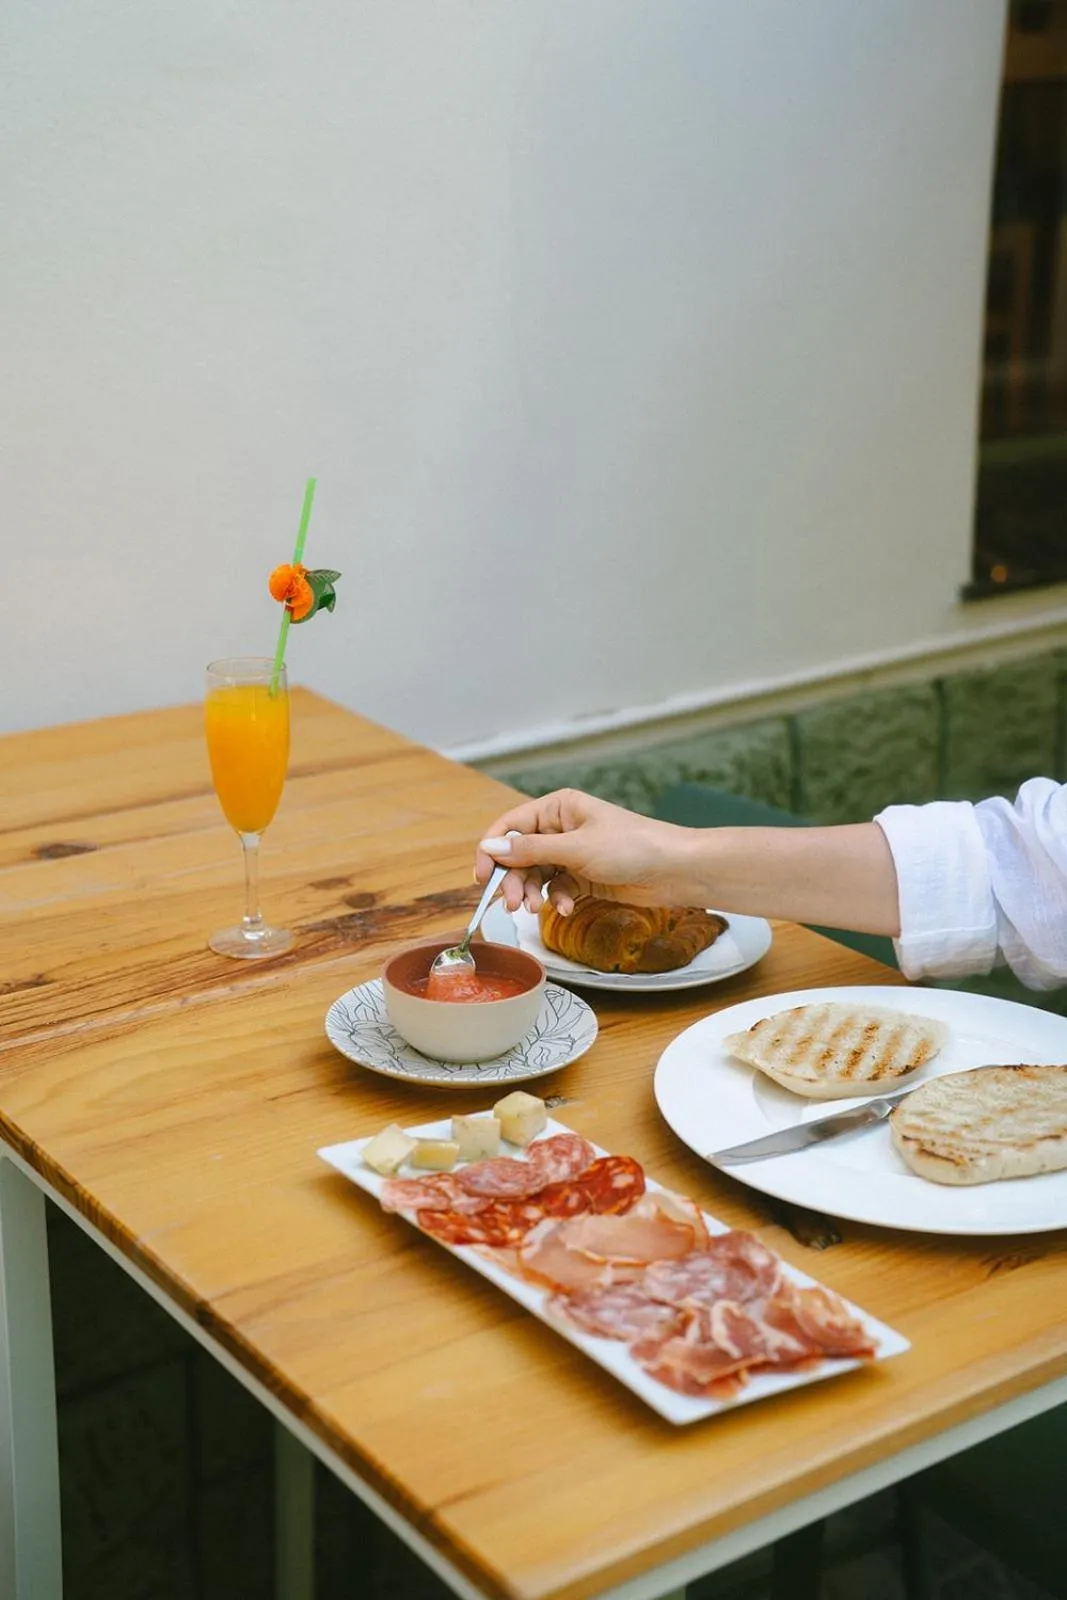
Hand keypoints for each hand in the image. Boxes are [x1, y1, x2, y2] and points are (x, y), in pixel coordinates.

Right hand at [475, 789, 694, 913]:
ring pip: (535, 875)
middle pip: (519, 854)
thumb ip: (531, 850)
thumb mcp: (577, 848)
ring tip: (536, 909)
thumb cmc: (632, 847)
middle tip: (511, 904)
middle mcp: (560, 828)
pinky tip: (568, 908)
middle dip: (514, 879)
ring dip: (533, 893)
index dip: (492, 850)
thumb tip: (490, 847)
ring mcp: (572, 853)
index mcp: (557, 808)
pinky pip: (556, 888)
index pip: (510, 826)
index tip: (482, 878)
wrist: (674, 871)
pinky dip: (557, 900)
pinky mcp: (583, 876)